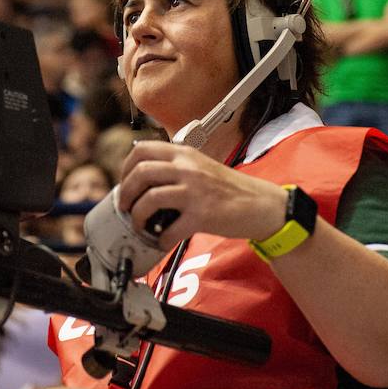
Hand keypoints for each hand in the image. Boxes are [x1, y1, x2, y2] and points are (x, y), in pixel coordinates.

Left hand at [117, 141, 286, 250]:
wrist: (262, 205)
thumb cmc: (230, 189)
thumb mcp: (201, 165)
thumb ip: (175, 166)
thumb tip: (142, 179)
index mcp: (184, 154)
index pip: (141, 149)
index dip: (126, 168)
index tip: (125, 183)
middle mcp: (187, 169)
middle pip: (140, 172)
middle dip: (126, 193)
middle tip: (126, 206)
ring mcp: (194, 191)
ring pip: (149, 199)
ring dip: (138, 216)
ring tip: (141, 224)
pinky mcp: (202, 215)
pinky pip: (169, 229)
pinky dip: (161, 238)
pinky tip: (163, 239)